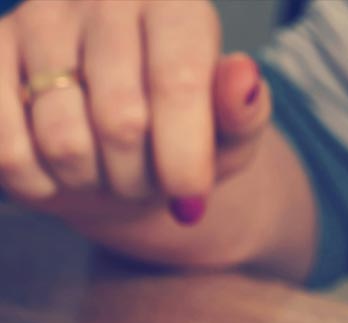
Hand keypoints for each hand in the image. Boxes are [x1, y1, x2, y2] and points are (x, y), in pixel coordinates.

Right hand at [0, 0, 269, 226]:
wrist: (118, 144)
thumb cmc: (184, 135)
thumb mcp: (231, 133)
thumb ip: (244, 112)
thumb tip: (243, 76)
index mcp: (174, 4)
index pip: (177, 83)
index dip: (184, 155)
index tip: (191, 197)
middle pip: (121, 120)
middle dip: (140, 177)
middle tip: (148, 181)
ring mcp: (39, 19)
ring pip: (64, 141)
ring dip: (93, 181)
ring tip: (108, 171)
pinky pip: (7, 148)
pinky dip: (38, 181)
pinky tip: (58, 173)